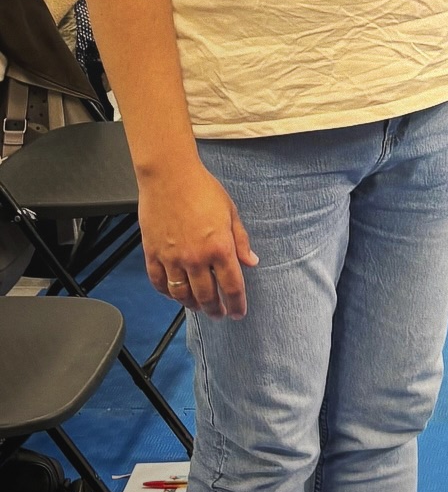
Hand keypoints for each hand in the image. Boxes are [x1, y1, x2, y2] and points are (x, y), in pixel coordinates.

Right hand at [138, 160, 257, 318]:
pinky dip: (167, 293)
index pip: (232, 286)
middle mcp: (196, 258)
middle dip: (215, 309)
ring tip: (199, 307)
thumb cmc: (203, 190)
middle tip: (220, 314)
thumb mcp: (231, 212)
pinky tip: (175, 294)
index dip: (237, 303)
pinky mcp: (152, 255)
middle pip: (206, 296)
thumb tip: (251, 261)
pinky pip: (159, 283)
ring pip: (181, 294)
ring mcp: (171, 259)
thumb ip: (240, 240)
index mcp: (219, 247)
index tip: (239, 313)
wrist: (170, 177)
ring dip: (192, 305)